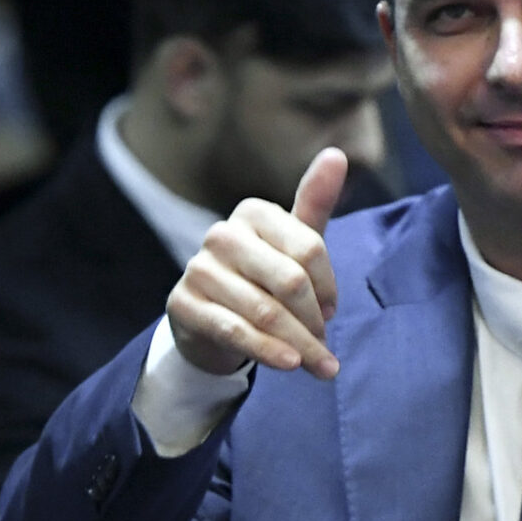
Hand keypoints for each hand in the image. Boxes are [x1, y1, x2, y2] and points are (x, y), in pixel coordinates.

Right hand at [166, 148, 347, 379]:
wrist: (209, 321)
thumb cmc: (262, 277)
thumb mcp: (293, 243)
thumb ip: (315, 203)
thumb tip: (337, 154)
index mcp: (253, 211)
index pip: (310, 248)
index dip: (328, 286)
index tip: (332, 310)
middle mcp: (222, 234)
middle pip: (290, 281)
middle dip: (314, 321)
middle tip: (326, 345)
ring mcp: (199, 269)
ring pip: (265, 311)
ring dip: (300, 345)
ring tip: (322, 366)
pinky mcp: (183, 304)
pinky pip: (235, 331)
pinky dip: (269, 351)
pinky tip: (291, 364)